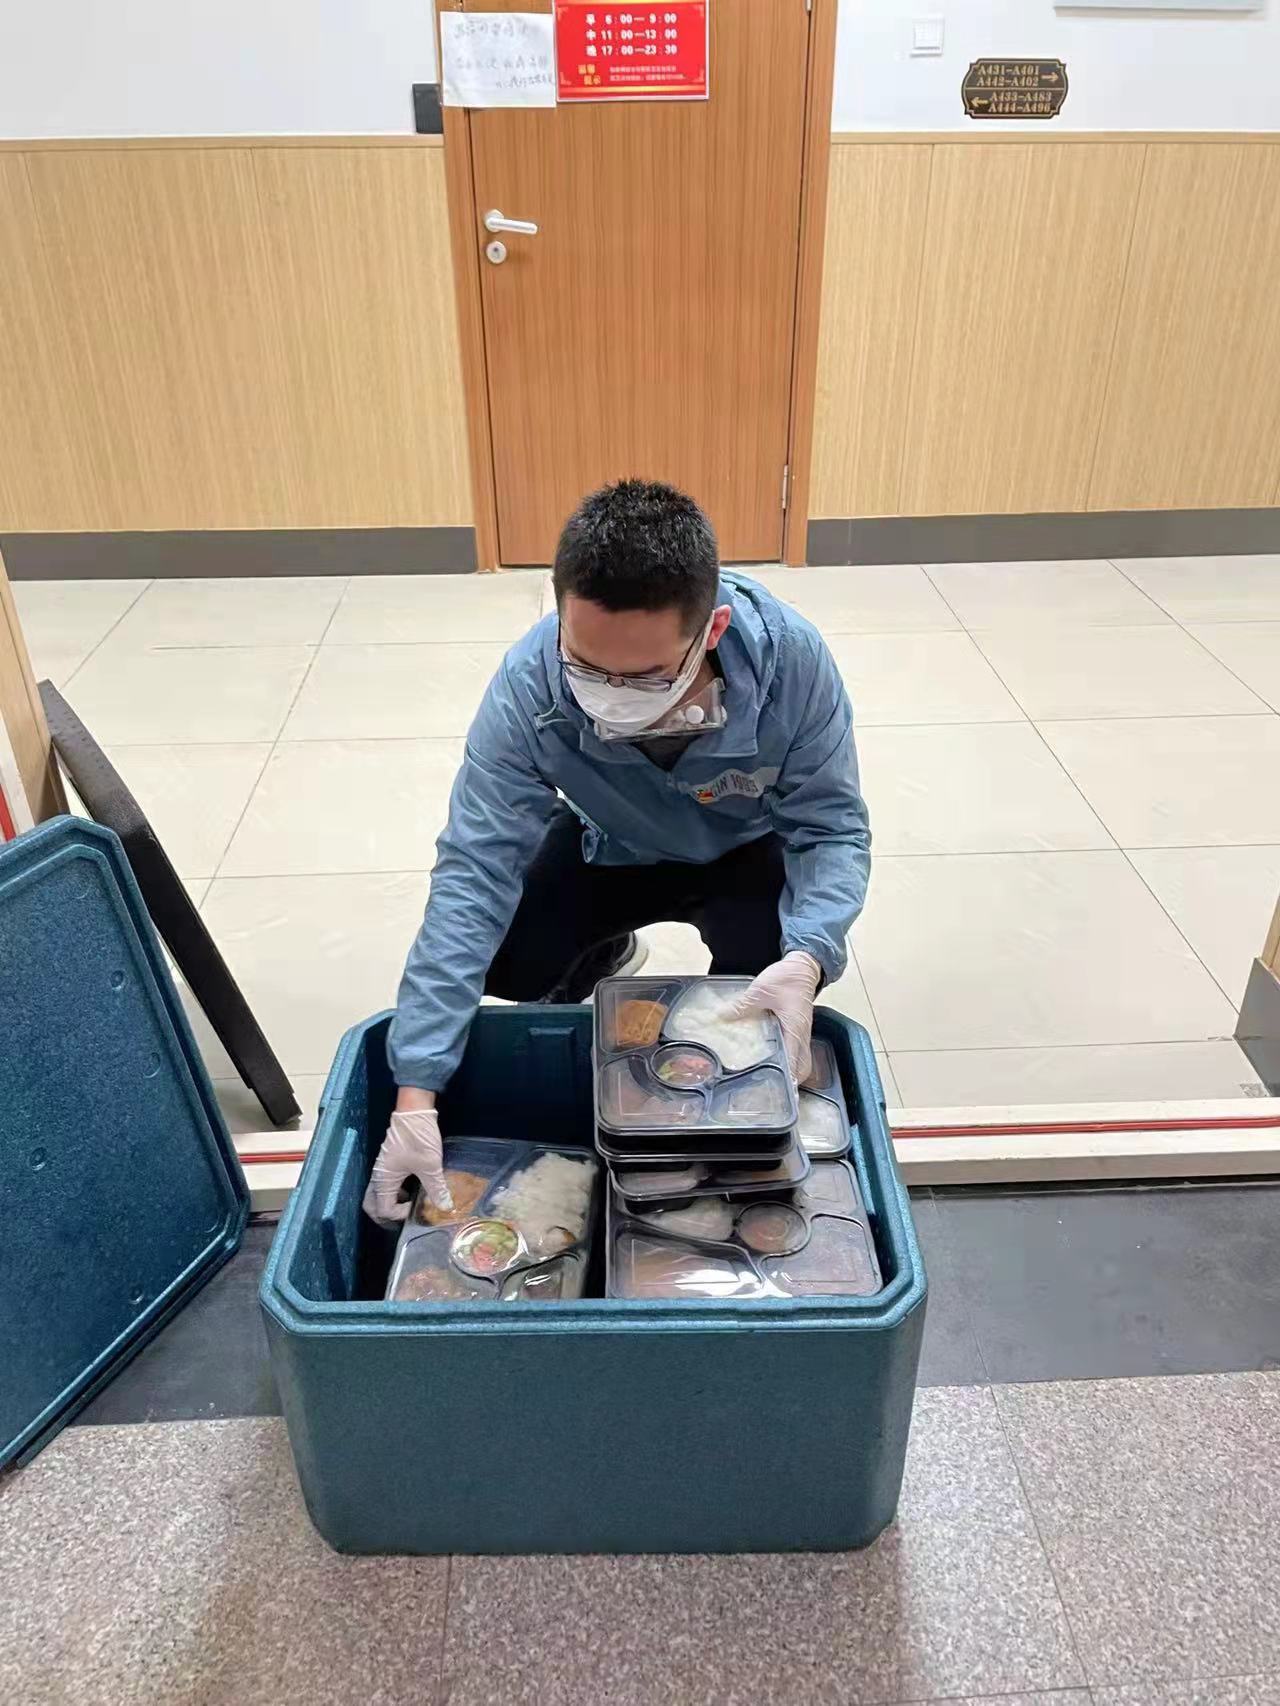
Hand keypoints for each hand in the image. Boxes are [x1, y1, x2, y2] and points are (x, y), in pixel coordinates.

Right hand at [362, 1090, 453, 1226]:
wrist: (414, 1109)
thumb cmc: (418, 1137)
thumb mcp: (430, 1165)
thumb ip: (436, 1188)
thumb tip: (445, 1207)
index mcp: (383, 1179)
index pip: (383, 1209)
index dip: (399, 1215)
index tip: (416, 1208)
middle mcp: (378, 1176)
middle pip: (372, 1204)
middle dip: (385, 1215)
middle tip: (403, 1218)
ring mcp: (382, 1168)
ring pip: (379, 1194)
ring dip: (391, 1203)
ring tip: (411, 1204)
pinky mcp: (389, 1161)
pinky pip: (387, 1183)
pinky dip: (396, 1191)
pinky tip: (413, 1188)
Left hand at [734, 951, 821, 1083]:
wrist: (803, 966)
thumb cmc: (787, 977)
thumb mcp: (761, 990)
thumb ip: (741, 1006)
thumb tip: (720, 1017)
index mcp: (794, 1030)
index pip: (794, 1063)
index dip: (790, 1081)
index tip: (783, 1095)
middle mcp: (800, 1035)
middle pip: (802, 1067)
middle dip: (792, 1081)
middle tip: (774, 1089)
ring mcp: (801, 1032)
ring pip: (800, 1059)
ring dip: (790, 1069)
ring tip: (772, 1077)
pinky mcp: (797, 1027)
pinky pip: (794, 1048)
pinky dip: (787, 1056)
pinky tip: (770, 1055)